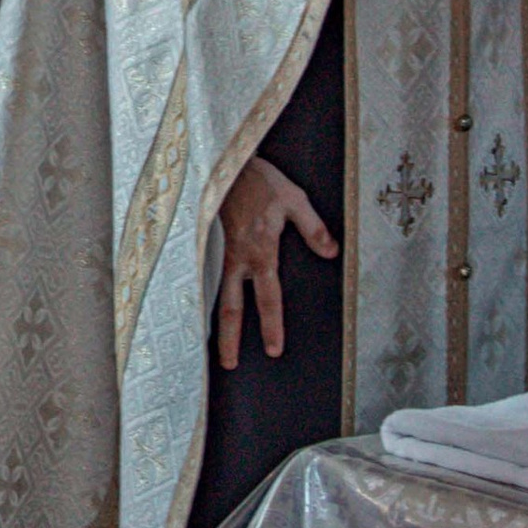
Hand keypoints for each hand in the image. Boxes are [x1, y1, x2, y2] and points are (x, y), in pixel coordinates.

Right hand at [214, 156, 335, 370]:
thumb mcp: (294, 198)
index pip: (267, 297)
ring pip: (213, 297)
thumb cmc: (259, 180)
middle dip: (230, 338)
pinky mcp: (205, 246)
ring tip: (208, 348)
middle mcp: (236, 259)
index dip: (271, 325)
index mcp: (260, 252)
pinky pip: (201, 279)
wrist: (222, 162)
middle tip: (230, 365)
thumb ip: (313, 228)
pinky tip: (195, 313)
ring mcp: (216, 254)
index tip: (273, 350)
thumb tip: (332, 252)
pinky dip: (198, 300)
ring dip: (212, 324)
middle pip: (231, 308)